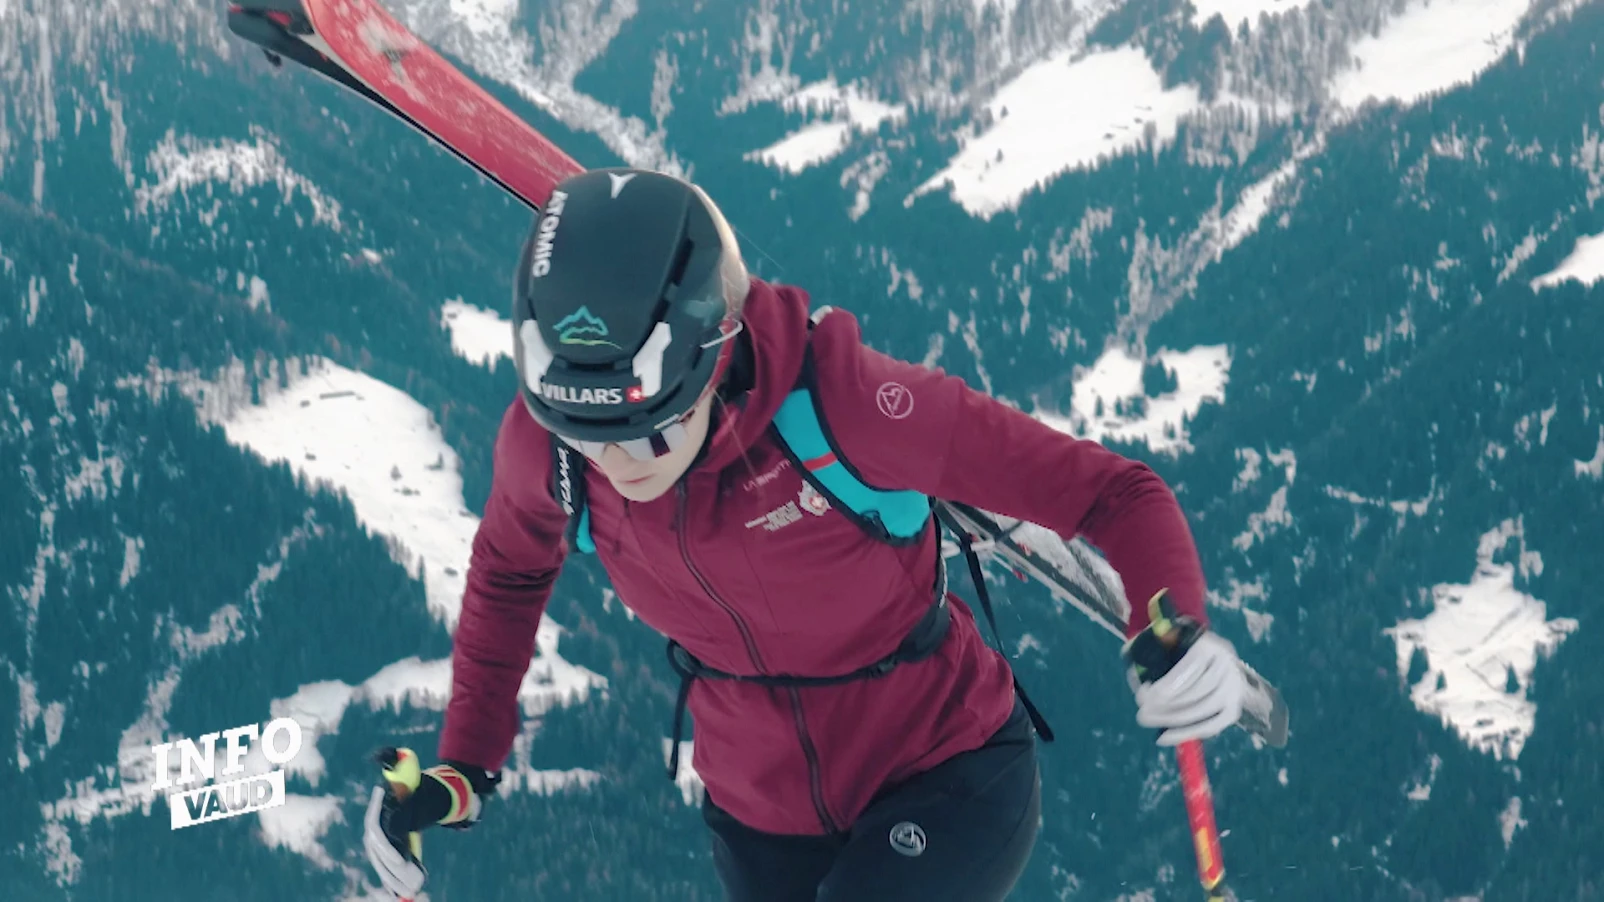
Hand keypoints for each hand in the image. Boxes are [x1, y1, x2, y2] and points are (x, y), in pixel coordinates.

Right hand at [362, 748, 495, 898]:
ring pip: (386, 867)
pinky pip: (389, 871)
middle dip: (395, 871)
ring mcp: (380, 844)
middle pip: (382, 856)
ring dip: (397, 881)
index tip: (402, 859)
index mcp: (378, 814)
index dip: (389, 849)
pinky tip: (403, 894)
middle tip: (413, 880)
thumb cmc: (408, 782)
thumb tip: (383, 754)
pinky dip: (394, 883)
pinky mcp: (388, 853)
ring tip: (413, 890)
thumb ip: (394, 759)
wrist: (413, 795)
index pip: (378, 834)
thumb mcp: (403, 767)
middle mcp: (375, 832)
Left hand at [1132, 630, 1244, 744]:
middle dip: (1167, 706)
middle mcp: (1227, 664)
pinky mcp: (1233, 708)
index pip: (1191, 668)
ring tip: (1149, 721)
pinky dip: (1187, 733)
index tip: (1142, 698)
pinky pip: (1212, 725)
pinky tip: (1165, 737)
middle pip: (1199, 691)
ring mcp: (1234, 687)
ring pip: (1206, 709)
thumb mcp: (1160, 642)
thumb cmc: (1173, 650)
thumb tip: (1140, 681)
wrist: (1200, 658)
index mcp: (1208, 644)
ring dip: (1174, 720)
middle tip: (1142, 714)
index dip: (1167, 686)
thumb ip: (1150, 653)